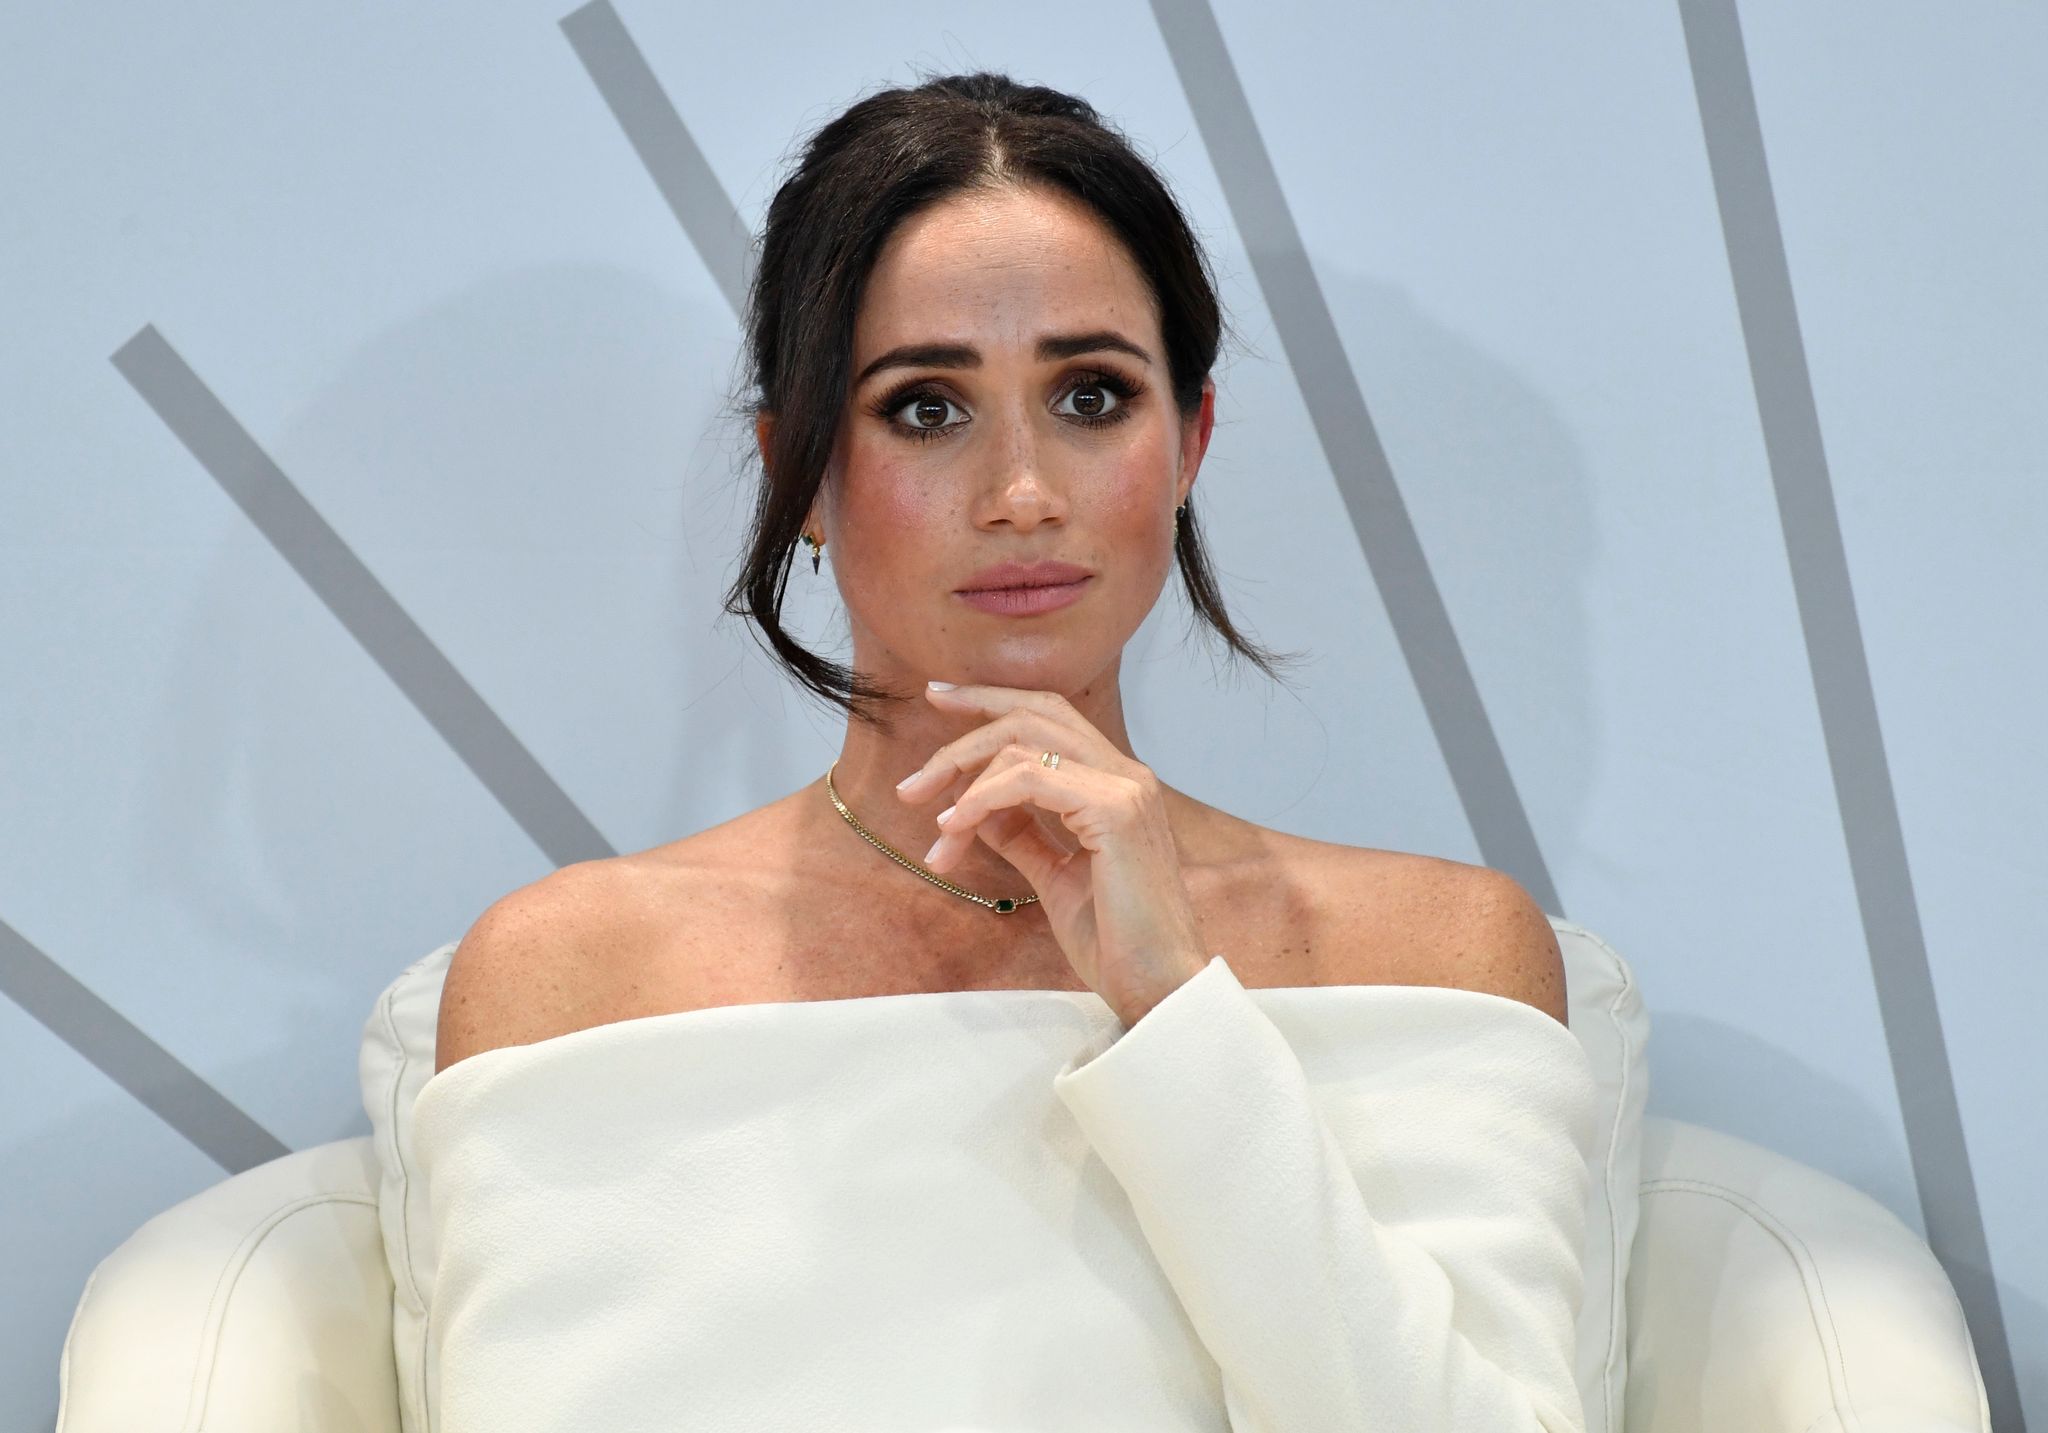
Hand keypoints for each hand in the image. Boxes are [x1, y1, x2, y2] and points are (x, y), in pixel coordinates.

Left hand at [895, 682, 1210, 1025]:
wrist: (1157, 987)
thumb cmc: (1116, 942)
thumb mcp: (1055, 878)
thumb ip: (1023, 835)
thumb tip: (975, 807)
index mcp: (1117, 785)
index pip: (1050, 715)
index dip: (991, 700)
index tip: (938, 700)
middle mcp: (1126, 775)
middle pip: (1032, 713)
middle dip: (963, 733)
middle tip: (912, 782)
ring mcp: (1124, 788)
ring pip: (1023, 743)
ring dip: (961, 779)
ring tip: (933, 827)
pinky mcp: (1114, 812)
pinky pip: (1029, 778)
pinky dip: (980, 798)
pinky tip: (953, 829)